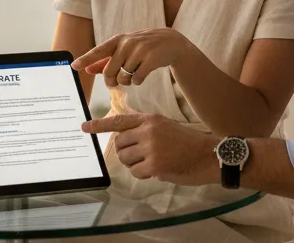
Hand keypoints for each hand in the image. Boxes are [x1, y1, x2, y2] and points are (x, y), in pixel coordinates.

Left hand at [71, 28, 192, 87]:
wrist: (170, 42)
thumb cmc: (142, 47)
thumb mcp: (124, 49)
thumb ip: (106, 60)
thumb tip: (87, 69)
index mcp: (118, 40)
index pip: (98, 51)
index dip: (85, 59)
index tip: (74, 66)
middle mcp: (127, 43)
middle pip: (109, 72)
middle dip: (111, 81)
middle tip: (116, 81)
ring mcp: (140, 50)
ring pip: (123, 78)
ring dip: (126, 82)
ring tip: (132, 75)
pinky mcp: (151, 59)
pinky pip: (137, 80)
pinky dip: (137, 82)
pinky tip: (142, 75)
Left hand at [82, 113, 218, 184]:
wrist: (208, 155)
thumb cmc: (188, 143)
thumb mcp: (165, 127)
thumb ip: (145, 130)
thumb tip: (124, 140)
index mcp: (150, 119)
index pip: (119, 121)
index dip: (99, 125)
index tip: (84, 127)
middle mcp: (148, 130)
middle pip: (119, 143)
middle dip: (125, 152)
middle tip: (140, 156)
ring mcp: (151, 147)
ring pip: (125, 158)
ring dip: (134, 164)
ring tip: (152, 162)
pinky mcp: (154, 165)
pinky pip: (136, 172)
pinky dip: (143, 174)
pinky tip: (158, 170)